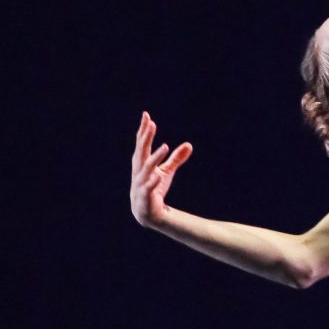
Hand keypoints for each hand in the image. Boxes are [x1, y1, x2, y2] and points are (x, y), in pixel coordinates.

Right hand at [131, 112, 192, 226]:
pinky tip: (158, 176)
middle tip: (151, 124)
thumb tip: (189, 144)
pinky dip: (152, 182)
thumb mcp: (166, 172)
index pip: (142, 144)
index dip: (143, 130)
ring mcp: (140, 184)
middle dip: (146, 138)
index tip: (146, 115)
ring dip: (155, 158)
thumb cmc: (155, 189)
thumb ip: (176, 158)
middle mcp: (139, 172)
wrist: (147, 213)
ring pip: (146, 169)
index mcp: (142, 164)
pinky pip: (148, 189)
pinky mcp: (145, 197)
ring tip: (166, 147)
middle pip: (141, 152)